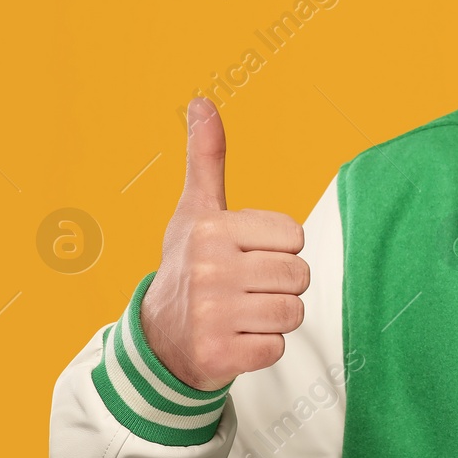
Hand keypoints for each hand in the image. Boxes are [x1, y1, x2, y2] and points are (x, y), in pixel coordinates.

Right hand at [139, 97, 308, 391]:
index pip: (295, 236)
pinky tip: (233, 341)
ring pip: (292, 313)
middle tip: (244, 289)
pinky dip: (261, 350)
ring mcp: (211, 315)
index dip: (278, 249)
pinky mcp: (217, 356)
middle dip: (279, 285)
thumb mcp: (196, 209)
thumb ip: (207, 157)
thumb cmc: (188, 264)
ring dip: (273, 319)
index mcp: (212, 229)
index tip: (245, 255)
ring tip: (240, 314)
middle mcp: (208, 270)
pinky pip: (277, 349)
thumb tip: (201, 100)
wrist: (157, 339)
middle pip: (299, 276)